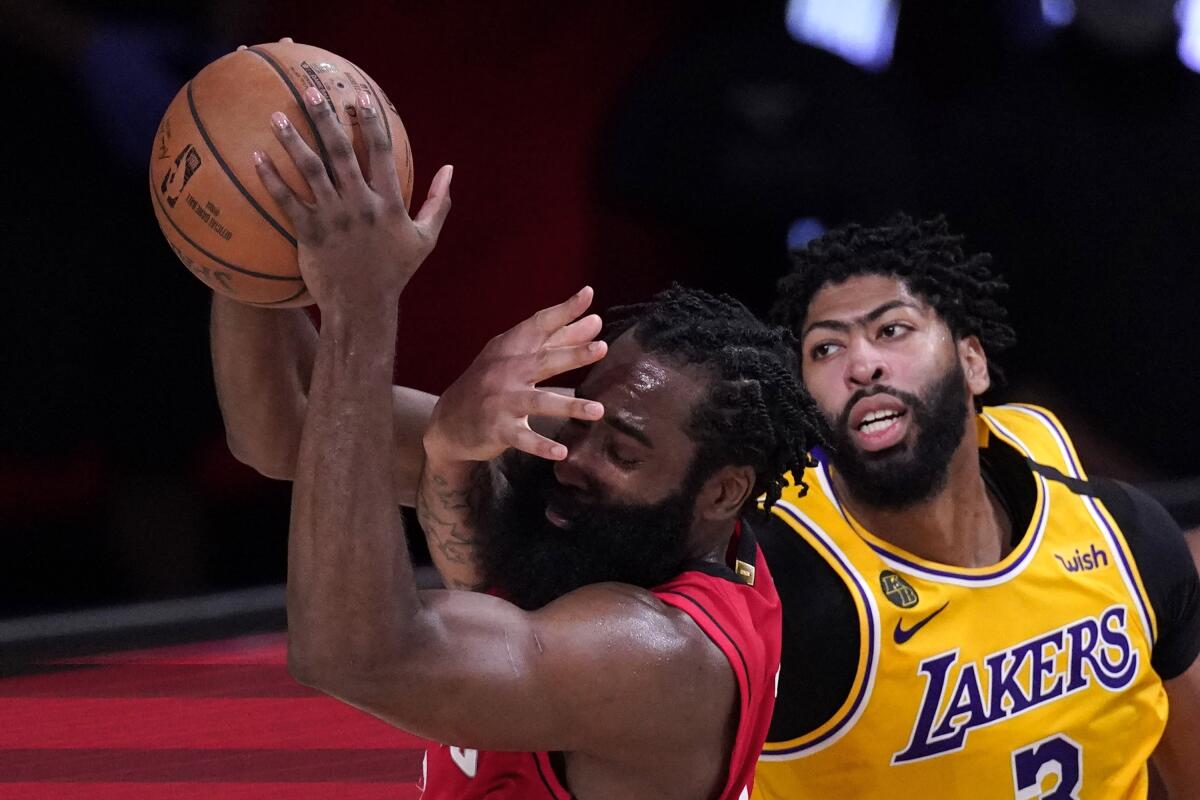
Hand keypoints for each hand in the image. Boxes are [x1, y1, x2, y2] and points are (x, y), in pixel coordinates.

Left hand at [252, 83, 451, 313]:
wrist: (363, 307)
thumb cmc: (394, 272)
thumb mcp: (425, 239)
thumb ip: (437, 202)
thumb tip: (450, 169)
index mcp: (389, 203)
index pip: (381, 152)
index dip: (371, 120)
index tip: (361, 94)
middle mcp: (360, 204)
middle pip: (341, 151)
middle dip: (325, 117)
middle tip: (310, 91)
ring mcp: (333, 218)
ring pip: (310, 170)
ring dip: (293, 141)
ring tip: (277, 117)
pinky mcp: (309, 233)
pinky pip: (287, 200)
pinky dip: (271, 178)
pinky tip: (256, 156)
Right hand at [425, 287, 607, 463]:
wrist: (448, 421)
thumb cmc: (491, 384)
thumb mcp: (517, 358)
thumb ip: (557, 341)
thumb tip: (595, 322)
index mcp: (511, 350)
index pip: (539, 325)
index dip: (563, 310)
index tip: (588, 295)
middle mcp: (506, 372)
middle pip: (543, 361)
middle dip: (572, 354)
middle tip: (602, 347)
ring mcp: (501, 401)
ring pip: (538, 402)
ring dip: (568, 405)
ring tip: (598, 411)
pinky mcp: (497, 430)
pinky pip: (523, 439)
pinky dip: (541, 446)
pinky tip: (561, 452)